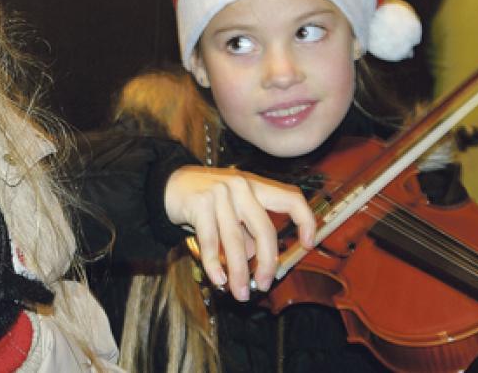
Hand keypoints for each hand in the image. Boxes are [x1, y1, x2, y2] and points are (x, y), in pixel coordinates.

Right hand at [163, 165, 315, 300]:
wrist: (169, 184)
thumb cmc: (206, 200)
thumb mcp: (232, 210)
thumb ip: (247, 233)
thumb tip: (258, 264)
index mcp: (255, 186)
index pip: (290, 198)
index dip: (305, 221)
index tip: (308, 244)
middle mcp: (241, 186)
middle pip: (264, 229)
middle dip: (267, 263)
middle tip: (264, 285)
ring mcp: (220, 193)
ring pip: (236, 241)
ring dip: (239, 272)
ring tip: (240, 293)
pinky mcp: (199, 203)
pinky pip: (211, 242)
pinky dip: (214, 265)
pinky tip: (218, 280)